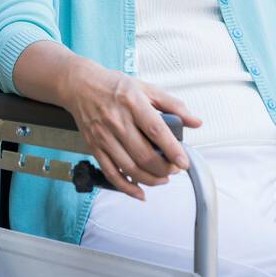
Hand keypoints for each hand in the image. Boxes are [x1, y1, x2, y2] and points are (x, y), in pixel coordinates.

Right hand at [60, 63, 202, 199]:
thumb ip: (173, 105)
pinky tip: (139, 191)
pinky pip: (111, 173)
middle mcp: (117, 120)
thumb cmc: (113, 85)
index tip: (184, 162)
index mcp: (132, 102)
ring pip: (129, 167)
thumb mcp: (145, 88)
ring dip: (150, 179)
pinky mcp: (95, 147)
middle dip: (164, 168)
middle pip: (143, 154)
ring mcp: (104, 136)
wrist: (79, 85)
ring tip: (162, 178)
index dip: (172, 149)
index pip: (156, 130)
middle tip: (175, 169)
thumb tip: (195, 122)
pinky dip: (126, 187)